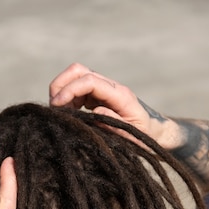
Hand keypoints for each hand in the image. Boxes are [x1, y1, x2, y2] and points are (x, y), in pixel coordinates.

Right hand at [49, 62, 168, 142]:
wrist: (154, 133)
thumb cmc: (145, 137)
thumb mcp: (133, 135)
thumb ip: (115, 123)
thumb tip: (95, 111)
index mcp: (120, 95)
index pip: (89, 81)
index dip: (70, 90)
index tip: (57, 106)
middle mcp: (110, 87)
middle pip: (78, 70)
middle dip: (61, 85)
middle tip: (54, 108)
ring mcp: (103, 90)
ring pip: (75, 78)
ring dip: (62, 93)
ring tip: (60, 115)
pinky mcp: (97, 96)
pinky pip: (77, 91)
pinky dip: (66, 100)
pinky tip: (68, 116)